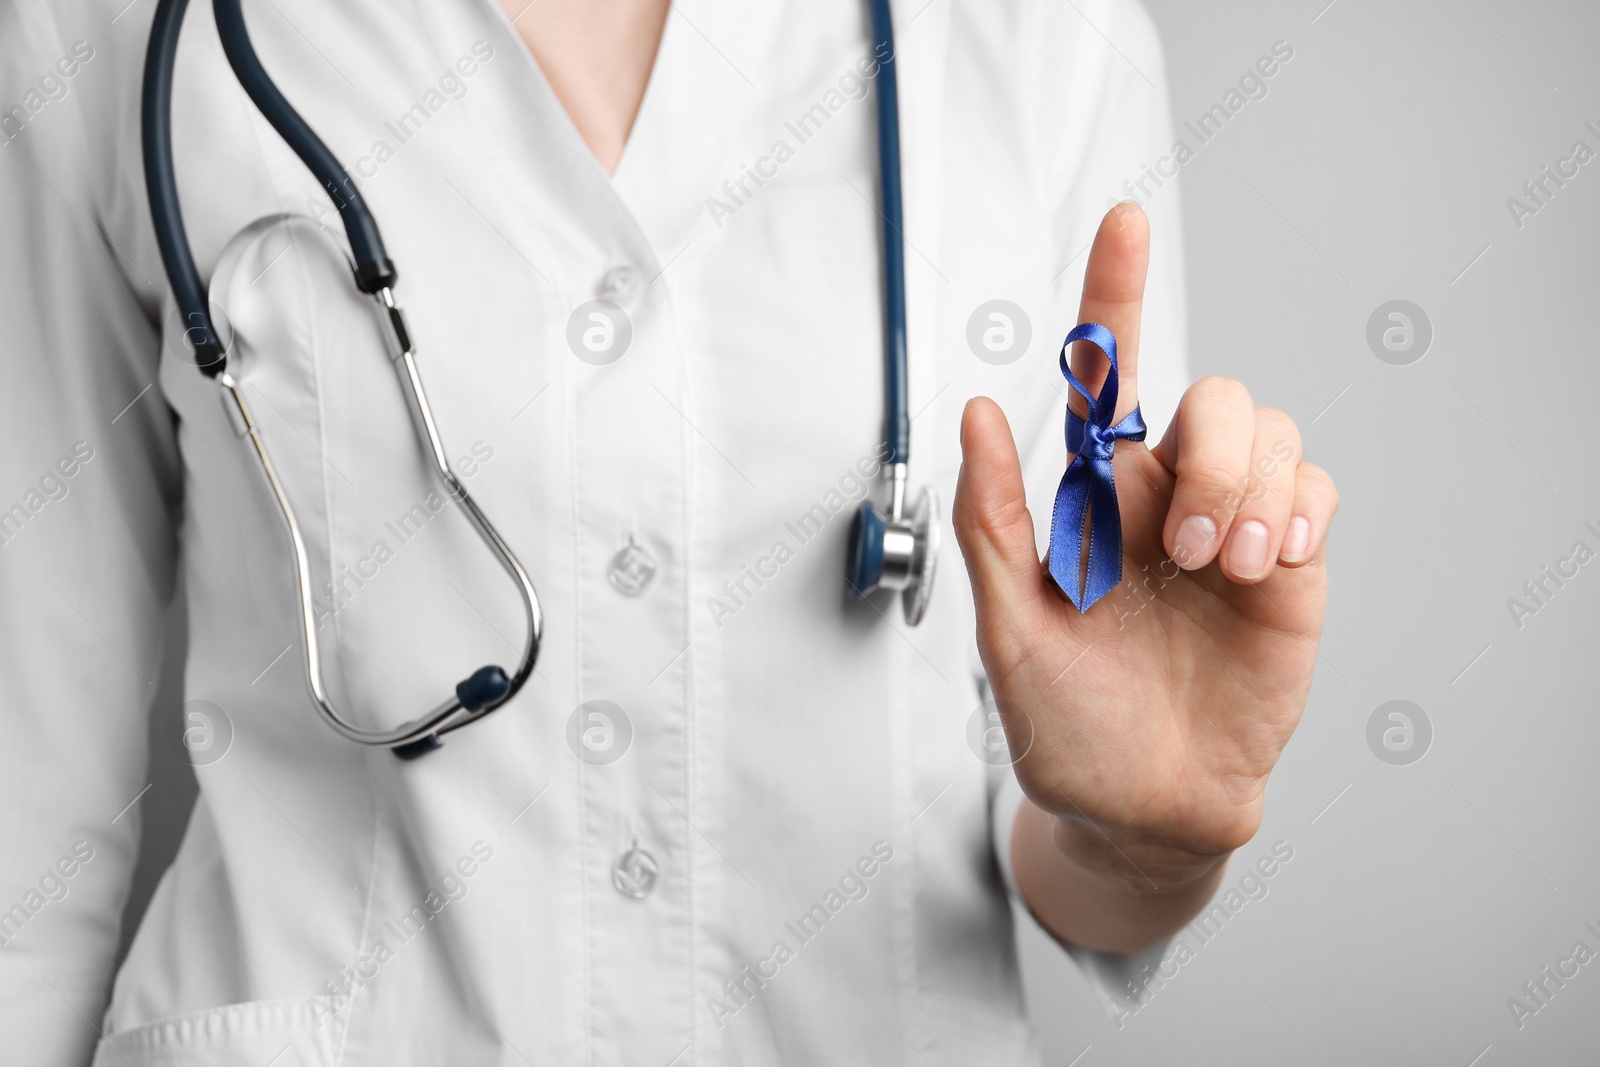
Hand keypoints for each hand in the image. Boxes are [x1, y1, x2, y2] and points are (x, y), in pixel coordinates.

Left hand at [953, 203, 1337, 912]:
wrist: (1142, 807)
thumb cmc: (1067, 720)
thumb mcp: (1011, 627)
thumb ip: (995, 520)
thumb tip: (976, 411)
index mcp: (1090, 498)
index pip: (1105, 378)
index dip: (1114, 293)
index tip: (1123, 222)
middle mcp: (1165, 496)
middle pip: (1213, 396)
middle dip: (1212, 453)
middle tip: (1185, 544)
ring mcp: (1233, 525)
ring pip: (1270, 431)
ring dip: (1252, 488)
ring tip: (1226, 566)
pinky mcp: (1291, 563)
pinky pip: (1317, 487)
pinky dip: (1298, 511)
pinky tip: (1268, 566)